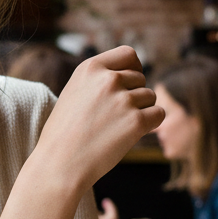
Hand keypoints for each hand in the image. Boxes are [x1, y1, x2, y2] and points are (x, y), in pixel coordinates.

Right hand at [34, 46, 163, 191]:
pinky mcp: (135, 121)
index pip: (128, 54)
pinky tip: (131, 134)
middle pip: (140, 79)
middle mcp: (108, 79)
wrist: (59, 164)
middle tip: (115, 117)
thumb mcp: (74, 93)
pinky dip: (150, 124)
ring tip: (116, 128)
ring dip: (140, 111)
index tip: (130, 82)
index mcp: (90, 68)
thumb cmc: (63, 134)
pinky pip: (158, 114)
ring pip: (150, 97)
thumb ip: (98, 81)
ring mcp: (123, 99)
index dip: (133, 68)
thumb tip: (130, 77)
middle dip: (134, 95)